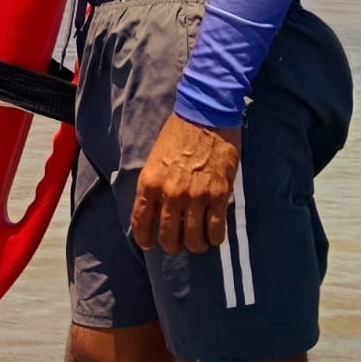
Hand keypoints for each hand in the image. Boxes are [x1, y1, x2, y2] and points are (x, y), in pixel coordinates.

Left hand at [130, 113, 242, 254]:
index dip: (144, 238)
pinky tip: (213, 237)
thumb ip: (154, 185)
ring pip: (194, 238)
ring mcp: (196, 196)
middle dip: (172, 245)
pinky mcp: (219, 195)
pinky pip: (215, 229)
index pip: (141, 222)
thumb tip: (155, 209)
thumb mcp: (155, 159)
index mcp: (150, 182)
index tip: (149, 244)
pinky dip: (214, 238)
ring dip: (195, 245)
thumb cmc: (178, 134)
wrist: (205, 116)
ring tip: (197, 242)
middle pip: (169, 236)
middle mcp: (170, 193)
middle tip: (177, 244)